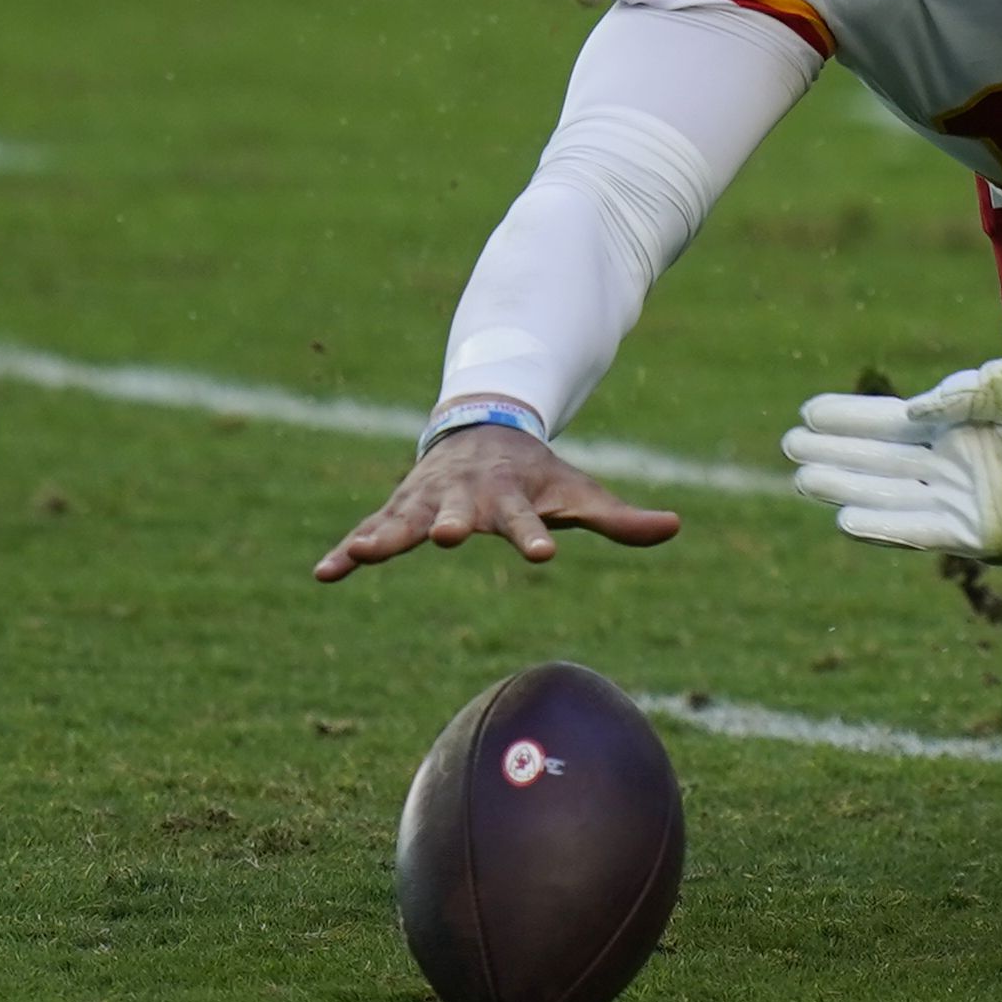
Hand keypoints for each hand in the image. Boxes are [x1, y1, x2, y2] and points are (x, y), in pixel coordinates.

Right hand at [313, 424, 678, 579]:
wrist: (484, 428)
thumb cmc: (537, 475)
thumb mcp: (579, 493)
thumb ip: (621, 518)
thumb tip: (676, 527)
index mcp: (512, 495)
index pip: (528, 520)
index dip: (536, 536)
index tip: (546, 554)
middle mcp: (466, 496)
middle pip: (459, 512)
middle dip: (453, 523)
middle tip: (450, 536)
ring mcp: (427, 500)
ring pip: (405, 519)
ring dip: (387, 536)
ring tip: (365, 555)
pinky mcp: (398, 509)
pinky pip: (368, 531)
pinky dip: (347, 549)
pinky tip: (324, 572)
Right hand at [781, 362, 1001, 561]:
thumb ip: (962, 394)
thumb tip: (912, 413)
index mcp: (960, 426)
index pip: (890, 423)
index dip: (849, 418)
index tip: (807, 411)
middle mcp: (954, 465)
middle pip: (879, 460)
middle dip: (835, 451)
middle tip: (787, 443)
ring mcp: (964, 500)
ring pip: (890, 495)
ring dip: (847, 487)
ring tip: (803, 476)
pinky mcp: (980, 533)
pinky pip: (921, 531)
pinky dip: (885, 526)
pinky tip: (847, 519)